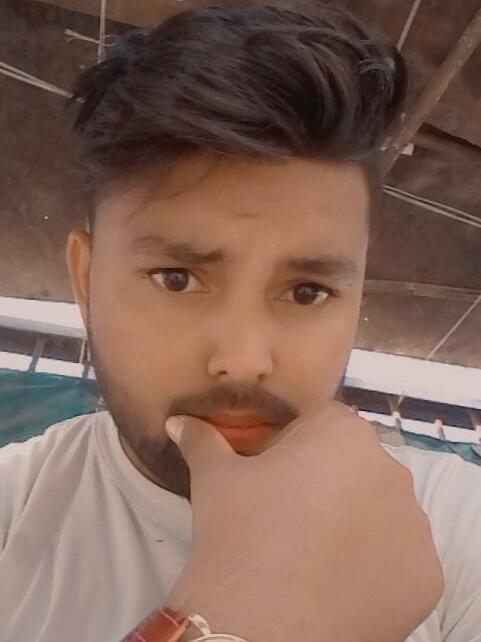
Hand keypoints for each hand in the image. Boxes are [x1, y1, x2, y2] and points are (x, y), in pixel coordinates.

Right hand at [165, 401, 444, 641]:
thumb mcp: (214, 477)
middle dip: (329, 482)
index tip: (275, 478)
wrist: (257, 623)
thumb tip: (180, 422)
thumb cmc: (237, 534)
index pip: (324, 424)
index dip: (296, 448)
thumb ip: (202, 439)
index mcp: (344, 431)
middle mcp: (390, 467)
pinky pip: (400, 558)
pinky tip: (338, 580)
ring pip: (381, 509)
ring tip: (314, 552)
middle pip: (356, 464)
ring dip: (356, 522)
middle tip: (291, 517)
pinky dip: (377, 566)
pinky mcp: (425, 573)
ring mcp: (413, 523)